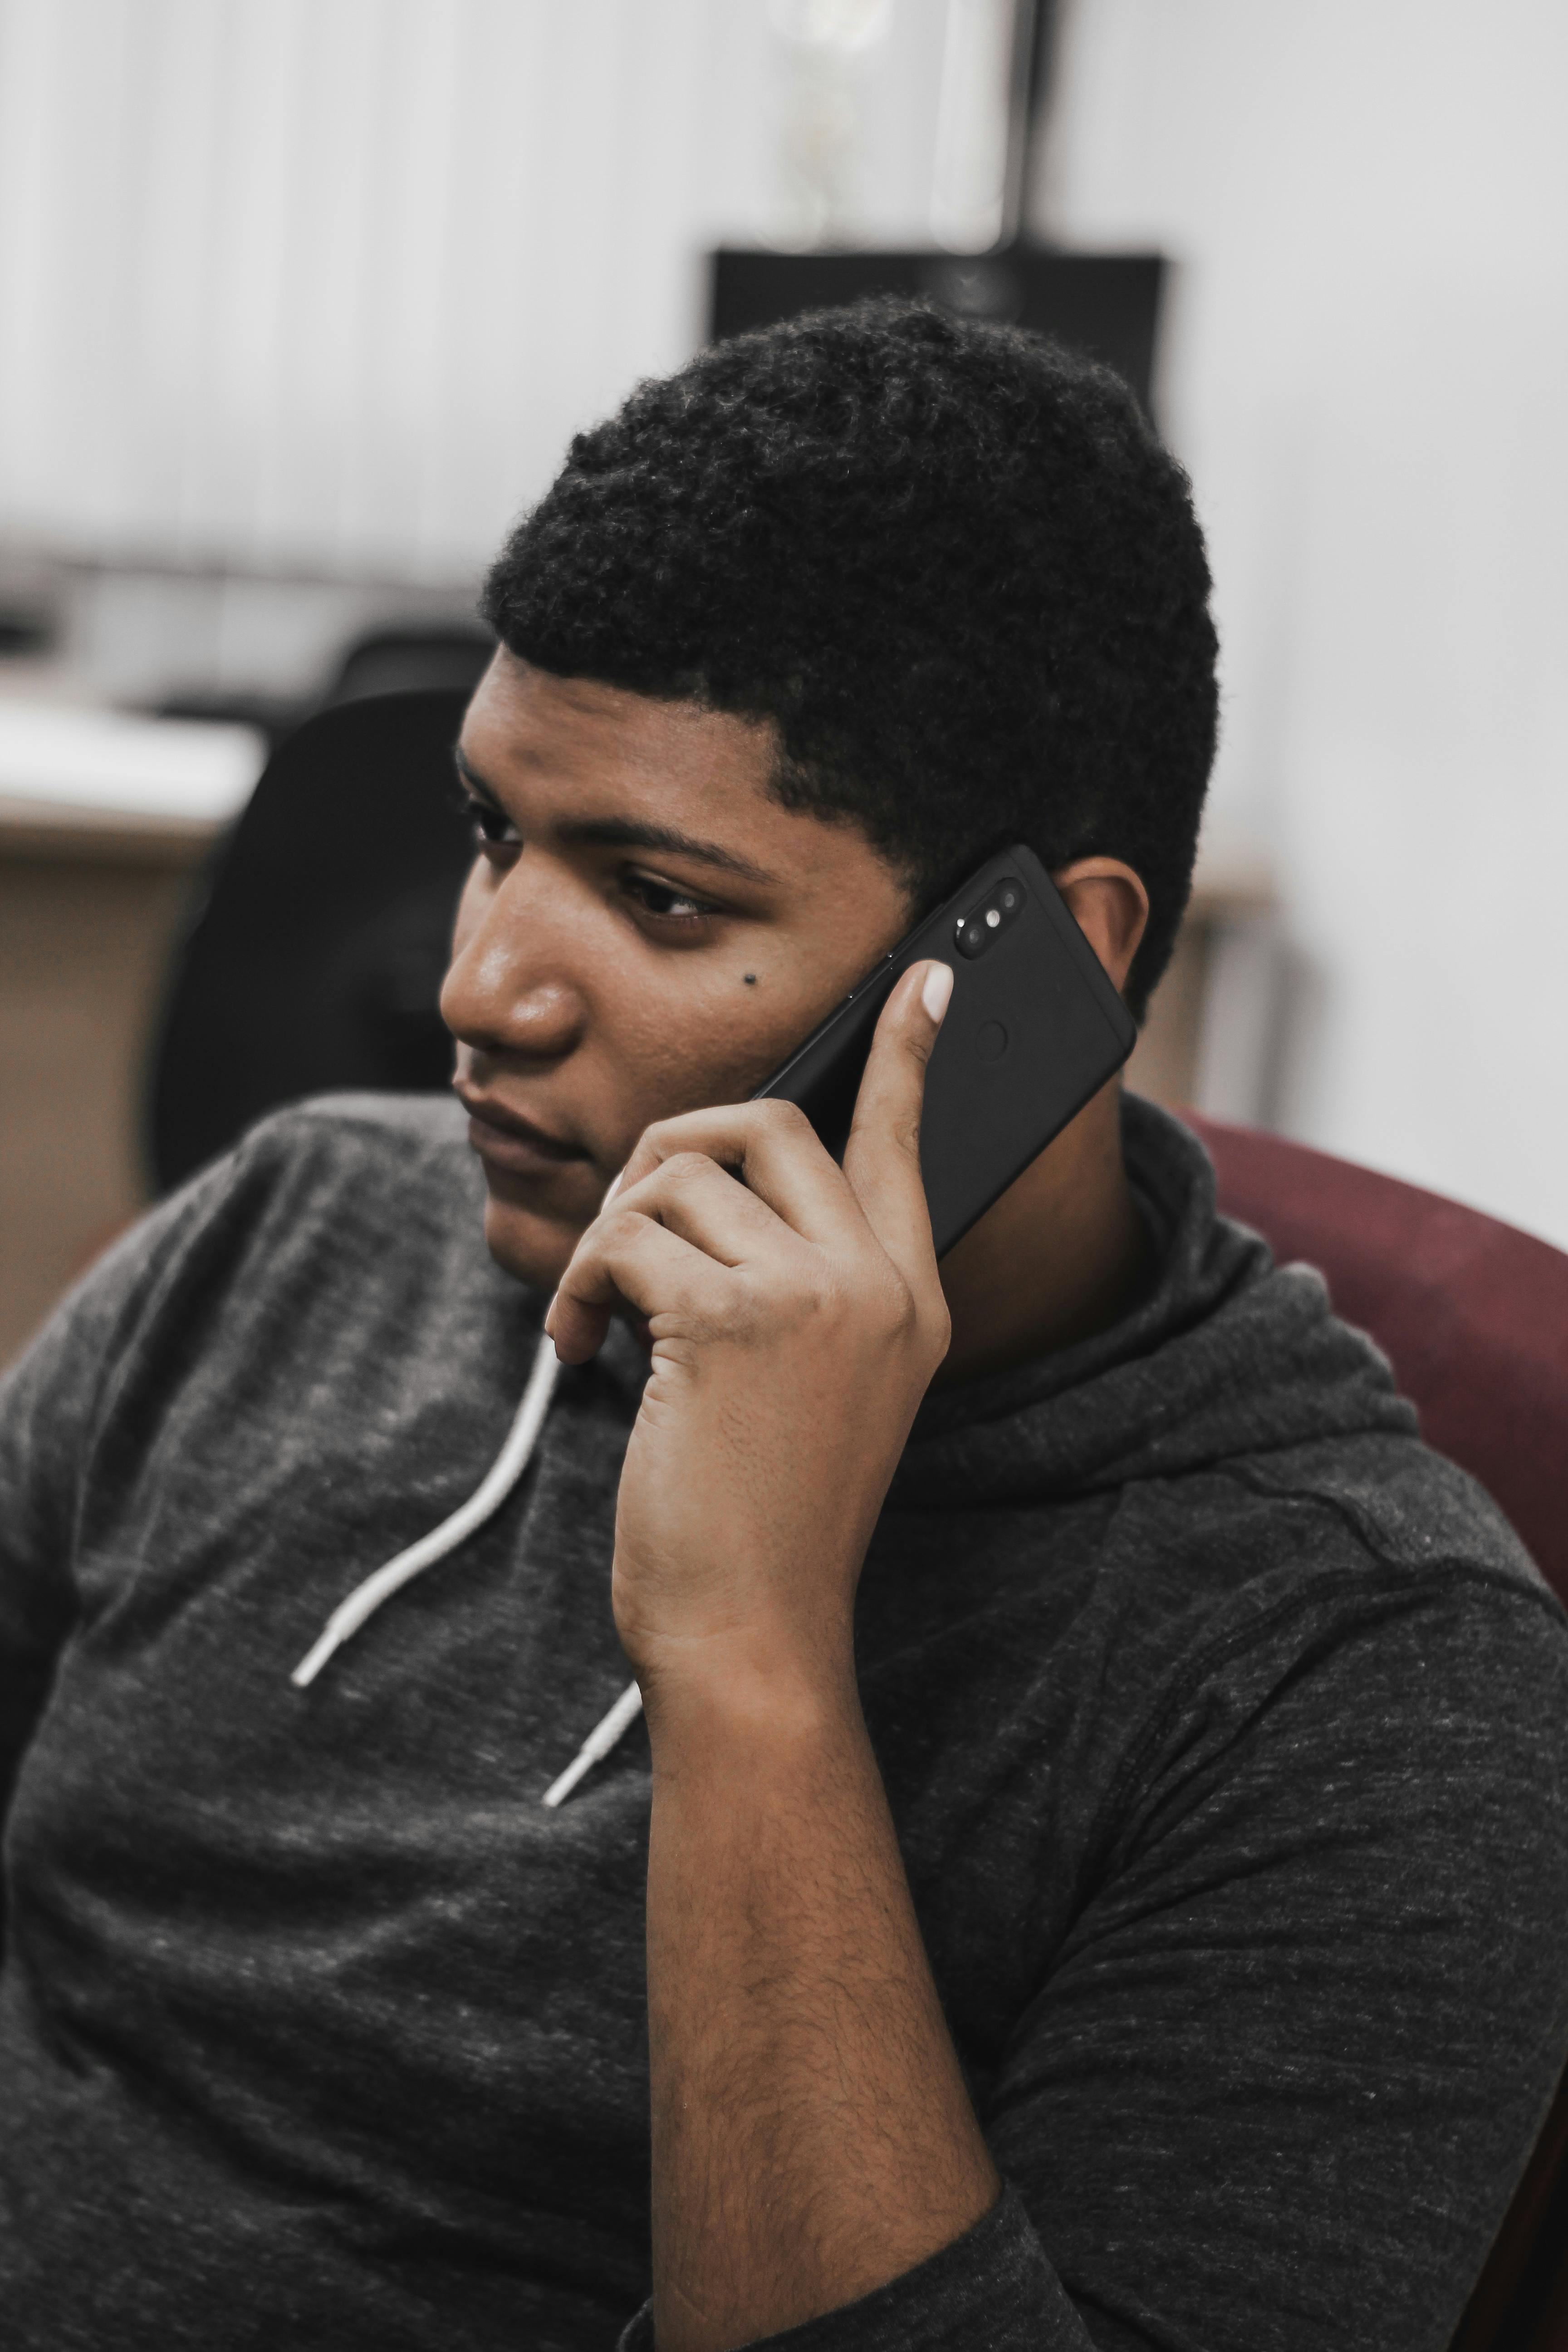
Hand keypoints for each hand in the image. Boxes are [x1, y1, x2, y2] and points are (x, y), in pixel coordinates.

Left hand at [545, 960, 953, 1702]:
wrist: (751, 1631)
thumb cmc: (764, 1518)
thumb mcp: (812, 1390)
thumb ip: (796, 1285)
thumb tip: (716, 1188)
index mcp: (908, 1300)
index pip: (905, 1142)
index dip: (906, 1054)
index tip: (925, 979)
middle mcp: (874, 1283)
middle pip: (767, 1124)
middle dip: (672, 1153)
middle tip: (627, 1236)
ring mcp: (812, 1296)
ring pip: (675, 1179)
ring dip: (606, 1241)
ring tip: (596, 1321)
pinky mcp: (728, 1319)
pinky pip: (624, 1239)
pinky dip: (577, 1286)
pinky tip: (579, 1349)